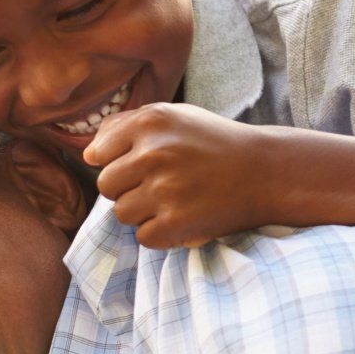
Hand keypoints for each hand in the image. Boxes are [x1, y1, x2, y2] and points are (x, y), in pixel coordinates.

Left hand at [81, 103, 275, 247]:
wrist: (266, 172)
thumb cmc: (212, 143)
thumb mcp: (173, 116)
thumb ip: (126, 125)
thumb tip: (89, 152)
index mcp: (151, 122)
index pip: (97, 154)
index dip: (117, 163)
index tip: (142, 165)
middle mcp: (155, 152)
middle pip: (105, 186)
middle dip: (127, 189)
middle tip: (159, 185)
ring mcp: (165, 189)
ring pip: (121, 214)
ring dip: (142, 213)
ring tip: (171, 201)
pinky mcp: (177, 222)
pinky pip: (143, 237)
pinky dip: (160, 234)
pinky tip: (181, 218)